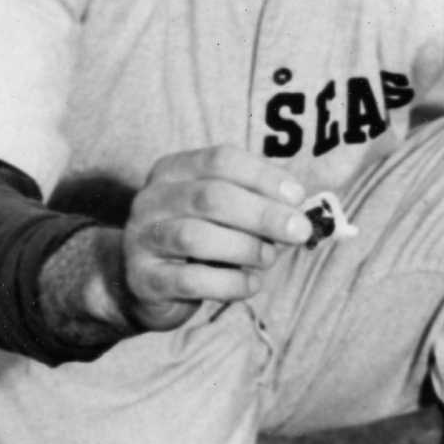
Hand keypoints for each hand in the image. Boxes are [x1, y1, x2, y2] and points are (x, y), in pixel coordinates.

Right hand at [118, 146, 312, 330]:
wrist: (147, 283)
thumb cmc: (201, 239)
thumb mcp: (225, 213)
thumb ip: (258, 205)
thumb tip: (301, 213)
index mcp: (174, 170)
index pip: (221, 159)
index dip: (263, 176)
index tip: (298, 196)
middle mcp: (152, 199)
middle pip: (210, 197)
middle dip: (262, 214)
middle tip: (299, 232)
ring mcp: (142, 239)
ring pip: (196, 237)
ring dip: (245, 248)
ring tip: (269, 258)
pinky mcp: (145, 279)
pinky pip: (190, 280)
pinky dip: (230, 283)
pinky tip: (251, 283)